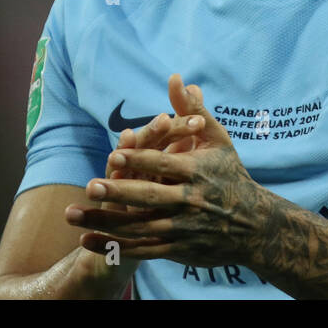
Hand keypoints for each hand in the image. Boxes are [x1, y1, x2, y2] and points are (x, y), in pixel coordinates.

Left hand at [66, 75, 274, 267]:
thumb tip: (175, 78)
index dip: (140, 160)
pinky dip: (113, 247)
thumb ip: (191, 110)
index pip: (165, 164)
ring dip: (105, 223)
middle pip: (150, 197)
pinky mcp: (178, 249)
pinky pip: (141, 249)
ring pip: (139, 227)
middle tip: (91, 186)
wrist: (254, 226)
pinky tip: (86, 241)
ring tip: (73, 214)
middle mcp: (189, 200)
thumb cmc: (230, 174)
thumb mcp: (216, 140)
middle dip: (120, 193)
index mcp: (197, 171)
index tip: (114, 154)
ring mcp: (182, 228)